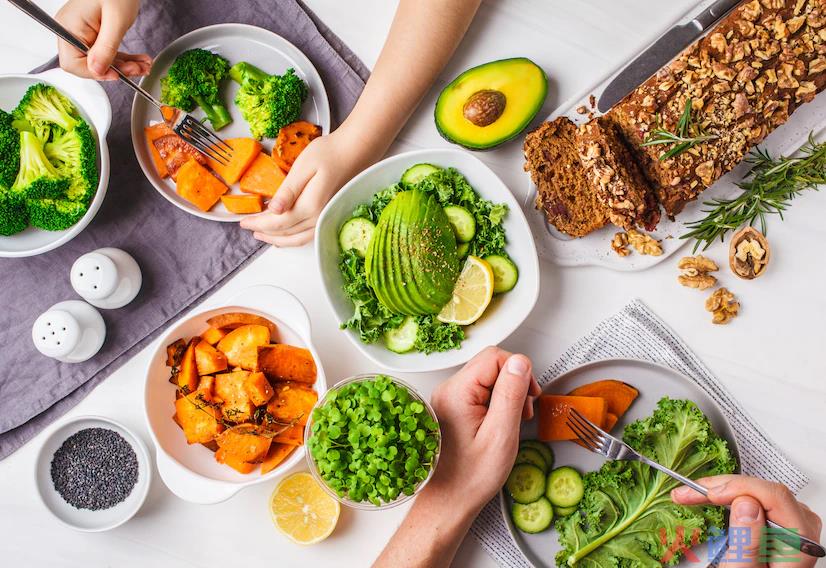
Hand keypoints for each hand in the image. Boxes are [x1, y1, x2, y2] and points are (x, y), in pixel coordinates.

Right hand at [56, 0, 150, 79]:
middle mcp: (72, 31)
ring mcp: (83, 32)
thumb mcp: (116, 21)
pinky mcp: (94, 33)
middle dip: (115, 70)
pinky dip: (124, 58)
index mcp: (69, 27)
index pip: (73, 64)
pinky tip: (139, 60)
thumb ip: (106, 48)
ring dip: (124, 66)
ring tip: (144, 65)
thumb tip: (97, 71)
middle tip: (137, 69)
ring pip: (101, 61)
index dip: (95, 73)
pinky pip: (106, 52)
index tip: (116, 74)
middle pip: (88, 64)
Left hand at [239, 128, 372, 246]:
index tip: (243, 221)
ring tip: (262, 234)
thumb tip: (273, 211)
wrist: (355, 151)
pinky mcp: (329, 216)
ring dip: (278, 239)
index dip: (258, 223)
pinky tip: (285, 236)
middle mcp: (318, 218)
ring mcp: (325, 219)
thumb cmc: (329, 153)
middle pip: (286, 233)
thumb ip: (288, 191)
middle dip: (265, 232)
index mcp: (310, 205)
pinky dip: (293, 239)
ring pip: (297, 239)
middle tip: (247, 227)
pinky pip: (308, 236)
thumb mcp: (303, 167)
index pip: (277, 222)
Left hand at [424, 347, 540, 514]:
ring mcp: (448, 398)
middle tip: (524, 412)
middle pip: (491, 364)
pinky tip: (500, 423)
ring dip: (507, 394)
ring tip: (513, 421)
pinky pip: (479, 391)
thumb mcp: (501, 435)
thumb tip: (520, 361)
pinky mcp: (452, 408)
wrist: (447, 501)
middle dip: (514, 383)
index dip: (519, 372)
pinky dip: (496, 403)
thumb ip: (511, 394)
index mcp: (457, 392)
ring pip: (487, 377)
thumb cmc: (471, 477)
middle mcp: (448, 390)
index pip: (495, 357)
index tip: (529, 397)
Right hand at [672, 475, 822, 567]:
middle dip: (720, 488)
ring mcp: (788, 523)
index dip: (736, 488)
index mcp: (799, 540)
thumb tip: (746, 503)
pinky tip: (708, 499)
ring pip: (753, 491)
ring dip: (719, 491)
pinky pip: (750, 498)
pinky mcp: (774, 521)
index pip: (773, 496)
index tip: (706, 495)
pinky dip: (725, 498)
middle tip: (688, 494)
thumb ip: (748, 542)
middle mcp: (799, 528)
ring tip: (691, 496)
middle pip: (761, 490)